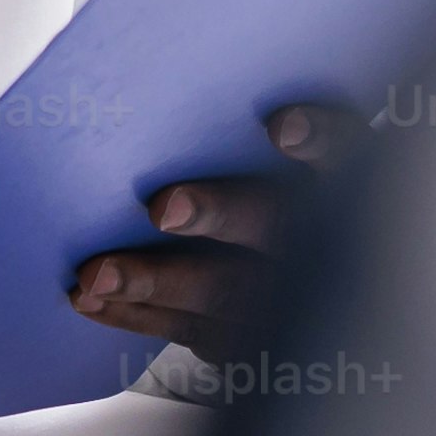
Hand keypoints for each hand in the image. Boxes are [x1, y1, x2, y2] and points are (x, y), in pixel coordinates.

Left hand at [68, 101, 361, 362]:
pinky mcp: (246, 338)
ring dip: (154, 281)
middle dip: (217, 215)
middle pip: (273, 225)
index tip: (281, 126)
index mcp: (340, 183)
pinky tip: (91, 300)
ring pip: (222, 290)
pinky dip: (135, 314)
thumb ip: (239, 141)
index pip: (344, 155)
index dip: (321, 140)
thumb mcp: (279, 164)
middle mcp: (317, 242)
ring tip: (99, 274)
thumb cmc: (268, 193)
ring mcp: (283, 299)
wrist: (308, 289)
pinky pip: (188, 328)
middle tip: (165, 208)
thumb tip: (166, 97)